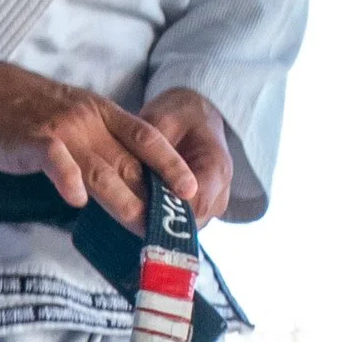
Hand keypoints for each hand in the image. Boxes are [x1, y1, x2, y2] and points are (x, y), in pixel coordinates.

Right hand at [0, 61, 203, 230]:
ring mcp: (62, 130)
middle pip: (128, 162)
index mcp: (102, 113)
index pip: (147, 138)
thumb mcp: (73, 117)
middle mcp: (88, 120)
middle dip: (152, 196)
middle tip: (169, 226)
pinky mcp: (32, 141)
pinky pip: (56, 161)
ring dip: (122, 200)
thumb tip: (124, 180)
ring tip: (139, 226)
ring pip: (100, 169)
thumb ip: (98, 144)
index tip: (191, 189)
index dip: (172, 164)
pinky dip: (67, 180)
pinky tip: (76, 201)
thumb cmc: (25, 111)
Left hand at [138, 87, 236, 225]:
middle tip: (122, 210)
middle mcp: (220, 191)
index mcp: (217, 168)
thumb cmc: (180, 114)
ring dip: (154, 221)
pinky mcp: (198, 208)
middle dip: (155, 220)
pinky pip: (177, 221)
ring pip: (182, 226)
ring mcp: (211, 203)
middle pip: (188, 223)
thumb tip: (135, 175)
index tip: (135, 209)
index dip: (166, 213)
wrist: (196, 115)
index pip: (196, 205)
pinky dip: (157, 217)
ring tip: (126, 207)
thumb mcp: (163, 119)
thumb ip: (153, 148)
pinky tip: (135, 206)